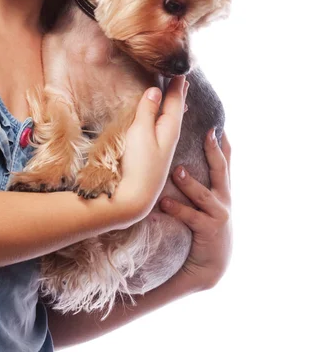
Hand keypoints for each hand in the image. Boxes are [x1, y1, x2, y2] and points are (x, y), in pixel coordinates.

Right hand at [117, 75, 188, 221]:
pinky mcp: (155, 156)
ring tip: (179, 95)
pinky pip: (165, 129)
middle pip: (177, 110)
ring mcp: (163, 148)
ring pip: (172, 120)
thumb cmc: (137, 163)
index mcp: (169, 128)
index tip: (181, 71)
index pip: (176, 101)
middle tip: (183, 79)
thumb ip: (148, 110)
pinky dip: (167, 119)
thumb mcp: (140, 132)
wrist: (134, 199)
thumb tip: (155, 89)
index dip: (177, 85)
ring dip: (175, 106)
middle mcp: (169, 137)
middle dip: (179, 94)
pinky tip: (166, 122)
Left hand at [160, 129, 231, 291]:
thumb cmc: (204, 228)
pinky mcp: (208, 229)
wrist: (211, 266)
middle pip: (220, 169)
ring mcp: (218, 214)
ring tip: (177, 171)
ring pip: (202, 194)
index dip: (222, 140)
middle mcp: (223, 198)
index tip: (217, 121)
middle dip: (214, 150)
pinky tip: (162, 203)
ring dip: (189, 183)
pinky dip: (175, 209)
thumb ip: (199, 182)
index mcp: (222, 188)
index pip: (225, 160)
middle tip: (208, 132)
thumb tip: (182, 158)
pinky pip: (190, 216)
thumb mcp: (207, 202)